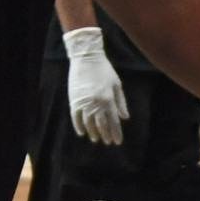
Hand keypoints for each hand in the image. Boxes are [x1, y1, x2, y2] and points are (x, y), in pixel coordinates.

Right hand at [62, 25, 127, 144]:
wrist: (86, 58)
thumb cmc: (104, 70)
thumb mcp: (117, 84)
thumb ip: (121, 102)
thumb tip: (125, 118)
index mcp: (108, 99)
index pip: (113, 121)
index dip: (115, 133)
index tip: (117, 141)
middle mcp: (96, 103)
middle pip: (102, 124)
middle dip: (106, 135)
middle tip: (108, 142)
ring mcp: (84, 102)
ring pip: (88, 123)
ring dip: (93, 132)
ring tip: (96, 139)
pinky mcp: (74, 100)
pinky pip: (76, 117)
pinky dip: (79, 126)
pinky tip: (82, 132)